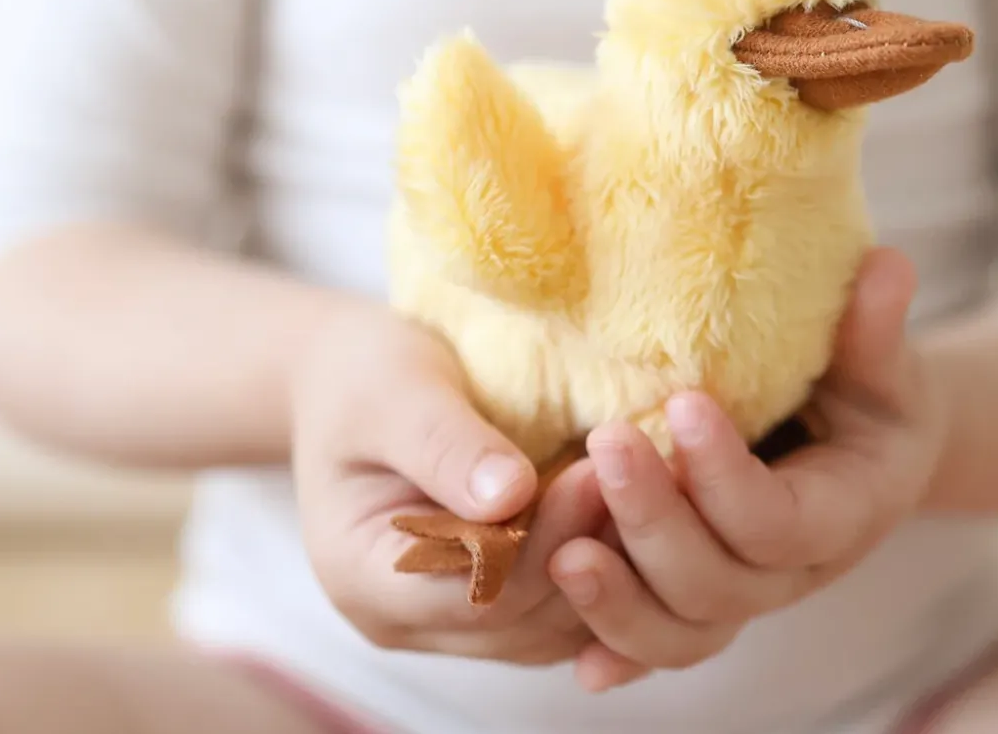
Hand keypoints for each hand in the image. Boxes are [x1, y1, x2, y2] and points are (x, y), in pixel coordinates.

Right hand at [291, 298, 606, 662]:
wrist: (346, 378)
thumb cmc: (363, 376)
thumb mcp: (393, 393)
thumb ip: (446, 445)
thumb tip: (510, 495)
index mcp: (364, 575)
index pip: (469, 590)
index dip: (538, 539)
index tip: (592, 473)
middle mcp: (405, 618)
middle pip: (515, 615)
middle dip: (582, 548)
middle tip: (641, 480)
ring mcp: (447, 618)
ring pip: (546, 622)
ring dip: (603, 564)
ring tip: (651, 495)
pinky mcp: (488, 597)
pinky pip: (554, 605)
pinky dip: (597, 563)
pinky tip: (633, 512)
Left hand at [548, 248, 946, 691]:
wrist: (862, 441)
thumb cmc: (868, 386)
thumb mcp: (879, 359)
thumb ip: (875, 328)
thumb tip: (887, 266)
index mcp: (842, 513)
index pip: (779, 521)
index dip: (727, 477)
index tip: (683, 402)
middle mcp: (792, 572)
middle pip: (719, 584)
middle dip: (654, 521)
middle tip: (604, 441)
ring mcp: (744, 593)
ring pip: (683, 629)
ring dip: (620, 600)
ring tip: (562, 551)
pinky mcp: (701, 598)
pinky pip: (661, 643)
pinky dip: (622, 652)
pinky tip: (583, 669)